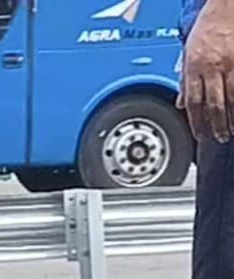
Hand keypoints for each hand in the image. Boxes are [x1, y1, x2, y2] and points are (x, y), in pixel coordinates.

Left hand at [182, 0, 233, 141]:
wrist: (226, 6)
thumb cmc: (207, 27)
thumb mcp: (188, 52)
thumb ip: (184, 79)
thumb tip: (180, 103)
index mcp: (194, 67)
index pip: (192, 102)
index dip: (196, 122)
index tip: (199, 134)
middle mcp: (211, 67)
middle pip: (213, 104)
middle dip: (216, 125)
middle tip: (219, 137)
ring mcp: (231, 64)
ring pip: (232, 98)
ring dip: (232, 118)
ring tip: (232, 130)